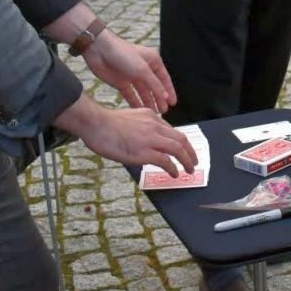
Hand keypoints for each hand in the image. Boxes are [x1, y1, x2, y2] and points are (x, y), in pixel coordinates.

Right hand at [57, 98, 197, 175]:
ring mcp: (151, 138)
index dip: (179, 142)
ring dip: (187, 160)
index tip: (182, 150)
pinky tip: (174, 173)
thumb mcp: (130, 118)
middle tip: (194, 160)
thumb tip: (144, 140)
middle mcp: (155, 126)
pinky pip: (166, 161)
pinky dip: (173, 168)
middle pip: (181, 138)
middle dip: (190, 151)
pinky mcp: (145, 152)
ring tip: (190, 169)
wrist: (96, 123)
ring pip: (178, 149)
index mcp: (151, 116)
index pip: (171, 130)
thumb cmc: (105, 123)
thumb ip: (141, 126)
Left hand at [84, 30, 176, 112]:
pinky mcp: (121, 82)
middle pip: (154, 87)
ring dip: (148, 102)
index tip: (173, 103)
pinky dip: (135, 102)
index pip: (164, 79)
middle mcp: (143, 69)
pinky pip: (131, 95)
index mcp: (153, 61)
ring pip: (143, 92)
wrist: (99, 51)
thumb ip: (155, 84)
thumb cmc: (122, 53)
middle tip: (163, 111)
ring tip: (153, 112)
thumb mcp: (142, 69)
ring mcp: (132, 76)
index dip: (169, 91)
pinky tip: (139, 110)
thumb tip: (165, 95)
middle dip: (159, 99)